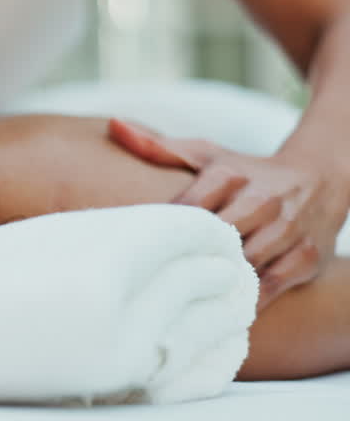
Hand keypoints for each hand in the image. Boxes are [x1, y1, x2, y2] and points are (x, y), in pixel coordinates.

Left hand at [108, 119, 347, 308]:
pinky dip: (249, 298)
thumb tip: (113, 125)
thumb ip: (160, 147)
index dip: (167, 229)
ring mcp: (288, 229)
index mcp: (231, 174)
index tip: (143, 248)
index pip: (190, 206)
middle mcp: (262, 199)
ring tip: (186, 299)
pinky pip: (275, 284)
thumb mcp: (209, 155)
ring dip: (219, 281)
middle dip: (192, 257)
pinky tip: (221, 309)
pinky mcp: (308, 256)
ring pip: (247, 262)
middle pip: (219, 236)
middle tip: (159, 280)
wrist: (320, 178)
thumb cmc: (248, 171)